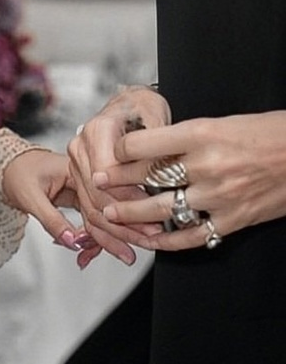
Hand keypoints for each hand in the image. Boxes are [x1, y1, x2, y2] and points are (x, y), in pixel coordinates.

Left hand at [1, 146, 95, 254]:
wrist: (5, 166)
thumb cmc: (16, 172)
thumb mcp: (31, 198)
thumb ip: (52, 220)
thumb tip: (72, 241)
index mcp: (76, 169)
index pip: (96, 201)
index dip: (98, 226)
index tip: (91, 247)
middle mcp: (83, 176)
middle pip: (101, 210)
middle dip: (99, 237)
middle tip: (88, 256)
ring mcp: (81, 186)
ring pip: (96, 216)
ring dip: (92, 239)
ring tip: (83, 257)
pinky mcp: (77, 196)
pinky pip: (87, 217)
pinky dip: (84, 234)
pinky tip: (78, 247)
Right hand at [67, 85, 170, 266]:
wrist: (128, 103)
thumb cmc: (142, 107)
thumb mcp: (155, 116)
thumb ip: (156, 145)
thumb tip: (162, 175)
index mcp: (97, 130)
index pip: (108, 175)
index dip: (131, 198)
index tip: (155, 213)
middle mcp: (80, 146)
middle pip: (97, 194)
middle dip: (125, 220)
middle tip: (153, 236)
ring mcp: (77, 162)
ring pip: (91, 206)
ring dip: (117, 231)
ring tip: (143, 244)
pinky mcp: (80, 176)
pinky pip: (87, 208)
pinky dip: (104, 232)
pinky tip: (121, 248)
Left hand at [96, 110, 285, 251]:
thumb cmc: (267, 133)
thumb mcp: (221, 122)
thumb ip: (186, 137)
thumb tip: (149, 145)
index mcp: (201, 133)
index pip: (143, 143)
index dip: (120, 149)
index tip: (109, 152)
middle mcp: (207, 165)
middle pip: (146, 177)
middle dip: (116, 182)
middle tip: (96, 183)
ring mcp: (220, 195)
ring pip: (162, 209)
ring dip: (131, 214)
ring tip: (111, 213)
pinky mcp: (234, 219)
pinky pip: (192, 235)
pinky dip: (166, 241)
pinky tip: (150, 241)